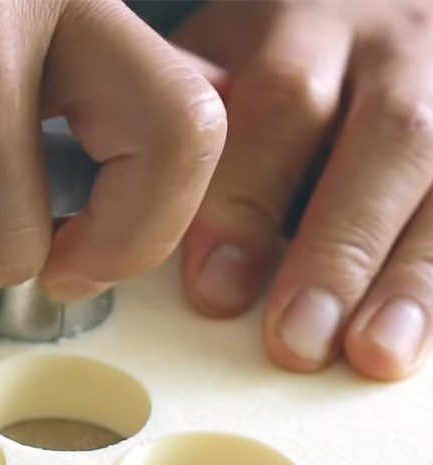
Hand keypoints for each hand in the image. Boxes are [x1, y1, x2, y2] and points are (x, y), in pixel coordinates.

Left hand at [174, 0, 432, 379]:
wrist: (384, 0)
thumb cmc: (294, 49)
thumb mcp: (235, 54)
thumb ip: (199, 129)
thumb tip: (136, 233)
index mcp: (304, 27)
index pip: (278, 107)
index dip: (244, 204)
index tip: (215, 290)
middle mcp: (393, 47)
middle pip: (388, 138)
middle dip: (338, 249)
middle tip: (298, 339)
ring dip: (414, 276)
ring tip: (377, 353)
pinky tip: (420, 332)